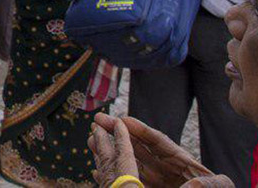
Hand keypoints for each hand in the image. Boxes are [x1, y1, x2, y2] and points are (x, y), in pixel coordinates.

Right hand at [95, 114, 215, 186]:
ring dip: (111, 151)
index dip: (141, 130)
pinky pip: (130, 182)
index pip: (159, 142)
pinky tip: (97, 171)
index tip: (123, 120)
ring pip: (130, 163)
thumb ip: (211, 185)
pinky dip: (114, 175)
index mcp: (183, 163)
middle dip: (118, 133)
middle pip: (139, 147)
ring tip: (91, 140)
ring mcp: (158, 182)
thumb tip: (194, 184)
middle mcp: (167, 169)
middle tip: (98, 120)